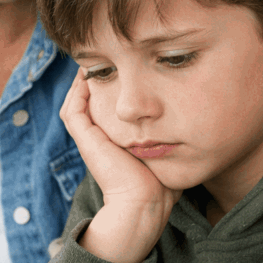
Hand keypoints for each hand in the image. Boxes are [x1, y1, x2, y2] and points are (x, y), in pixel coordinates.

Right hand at [60, 72, 180, 262]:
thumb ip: (168, 136)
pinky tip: (89, 75)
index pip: (104, 107)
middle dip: (96, 78)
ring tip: (95, 61)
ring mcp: (88, 138)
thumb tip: (189, 122)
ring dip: (83, 81)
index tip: (123, 69)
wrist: (145, 202)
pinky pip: (73, 109)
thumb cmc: (160, 183)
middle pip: (86, 100)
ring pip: (75, 102)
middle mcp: (98, 138)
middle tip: (107, 59)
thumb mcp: (165, 151)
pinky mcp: (85, 138)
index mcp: (113, 140)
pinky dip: (77, 91)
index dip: (110, 87)